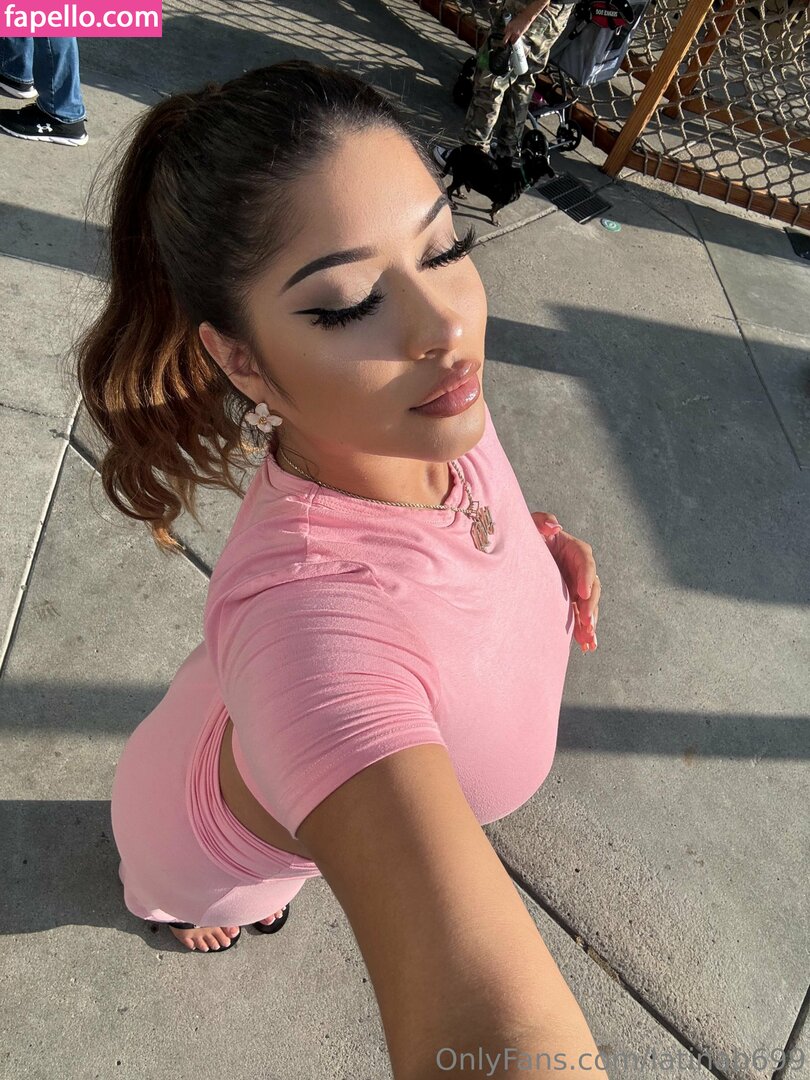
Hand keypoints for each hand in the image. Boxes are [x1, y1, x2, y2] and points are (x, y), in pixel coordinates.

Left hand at [502, 10, 533, 42]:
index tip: (506, 35)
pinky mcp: (519, 34)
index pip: (504, 31)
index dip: (505, 34)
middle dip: (504, 41)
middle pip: (505, 38)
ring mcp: (514, 32)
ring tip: (510, 41)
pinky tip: (513, 43)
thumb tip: (510, 30)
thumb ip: (511, 26)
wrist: (526, 17)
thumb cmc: (520, 17)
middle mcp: (510, 29)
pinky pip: (515, 40)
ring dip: (510, 41)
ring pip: (510, 40)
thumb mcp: (513, 21)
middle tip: (504, 43)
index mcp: (509, 25)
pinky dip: (513, 42)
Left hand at [531, 512, 600, 653]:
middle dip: (590, 606)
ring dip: (590, 623)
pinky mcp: (569, 601)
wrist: (516, 553)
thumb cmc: (525, 535)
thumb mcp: (530, 524)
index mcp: (574, 549)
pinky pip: (580, 616)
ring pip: (588, 605)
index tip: (582, 592)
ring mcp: (575, 586)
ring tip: (588, 639)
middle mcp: (579, 569)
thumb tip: (555, 527)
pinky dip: (584, 630)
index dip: (586, 577)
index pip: (586, 562)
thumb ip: (541, 521)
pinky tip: (587, 645)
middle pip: (591, 587)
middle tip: (587, 623)